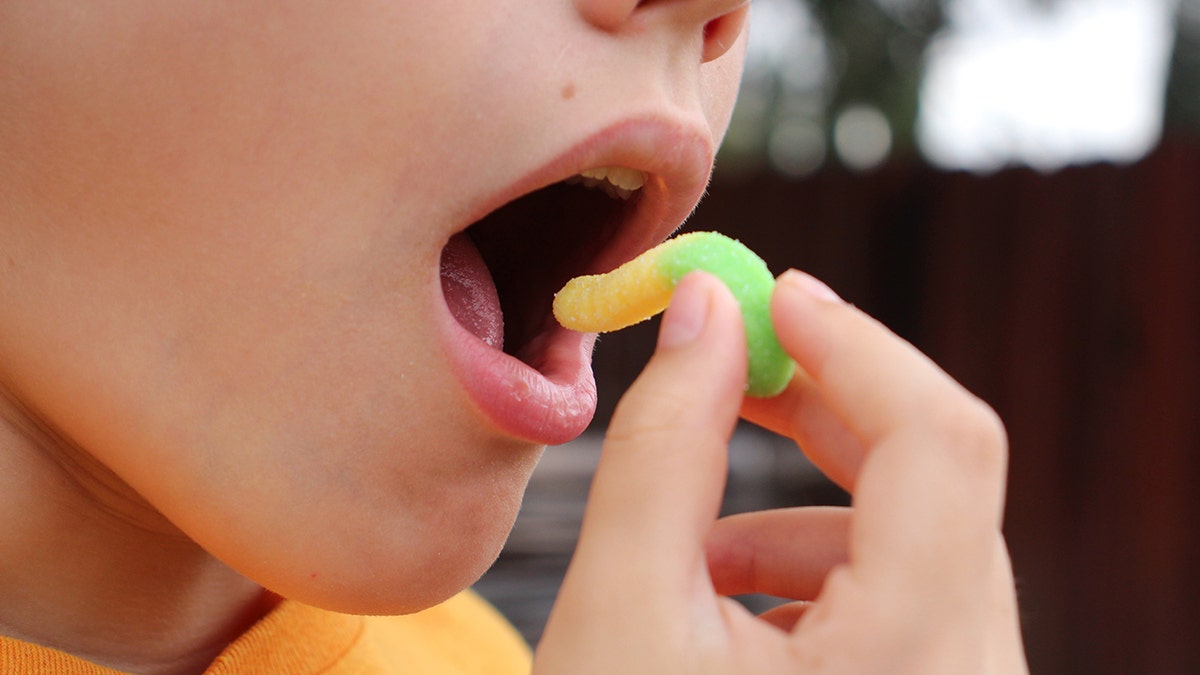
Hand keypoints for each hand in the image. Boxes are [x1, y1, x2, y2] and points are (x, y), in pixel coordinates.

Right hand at [533, 270, 1028, 672]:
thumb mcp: (625, 609)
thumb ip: (664, 445)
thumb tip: (703, 312)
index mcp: (916, 660)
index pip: (941, 438)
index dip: (855, 344)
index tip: (767, 294)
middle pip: (936, 480)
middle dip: (823, 406)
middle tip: (727, 362)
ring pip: (918, 542)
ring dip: (806, 501)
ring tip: (695, 530)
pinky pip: (906, 600)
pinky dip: (818, 569)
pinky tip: (729, 598)